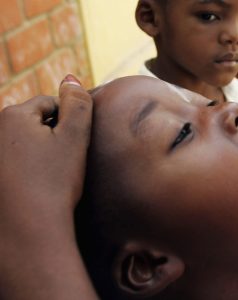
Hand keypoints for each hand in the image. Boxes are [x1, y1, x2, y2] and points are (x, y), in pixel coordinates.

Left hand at [0, 75, 97, 298]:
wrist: (29, 227)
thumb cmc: (55, 181)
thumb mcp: (75, 138)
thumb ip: (78, 103)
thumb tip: (70, 78)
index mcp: (14, 115)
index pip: (49, 104)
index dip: (69, 120)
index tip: (77, 142)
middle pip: (32, 122)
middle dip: (50, 134)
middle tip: (65, 160)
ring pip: (21, 142)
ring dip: (38, 150)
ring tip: (51, 173)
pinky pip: (13, 160)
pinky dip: (25, 167)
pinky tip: (36, 183)